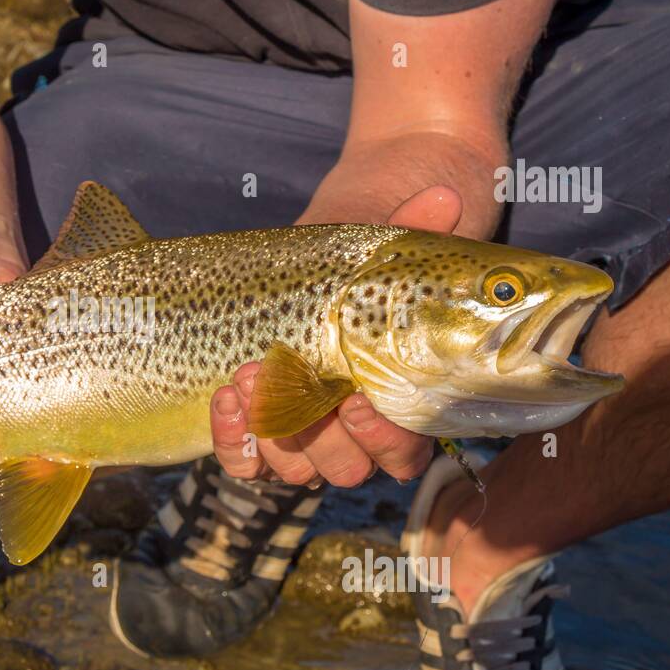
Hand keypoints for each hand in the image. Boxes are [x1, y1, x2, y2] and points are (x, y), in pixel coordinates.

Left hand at [207, 185, 462, 488]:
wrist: (309, 278)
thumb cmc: (362, 273)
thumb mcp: (388, 250)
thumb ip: (416, 231)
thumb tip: (443, 200)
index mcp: (400, 409)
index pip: (404, 455)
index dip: (383, 438)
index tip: (356, 399)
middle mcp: (353, 438)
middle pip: (344, 468)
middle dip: (317, 433)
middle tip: (293, 376)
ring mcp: (304, 441)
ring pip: (294, 470)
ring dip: (271, 431)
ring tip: (249, 374)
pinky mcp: (259, 435)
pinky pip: (245, 462)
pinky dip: (234, 440)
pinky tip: (226, 397)